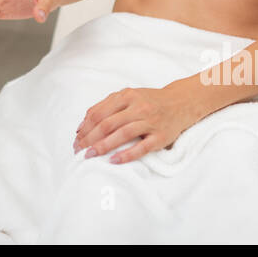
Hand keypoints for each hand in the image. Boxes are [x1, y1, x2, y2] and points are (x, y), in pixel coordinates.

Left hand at [73, 82, 204, 164]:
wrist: (181, 102)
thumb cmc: (150, 101)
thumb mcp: (129, 96)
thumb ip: (107, 106)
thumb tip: (83, 124)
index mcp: (127, 95)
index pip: (99, 112)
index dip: (85, 127)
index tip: (76, 139)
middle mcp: (138, 107)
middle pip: (107, 123)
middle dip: (90, 138)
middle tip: (79, 150)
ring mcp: (150, 121)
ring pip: (122, 134)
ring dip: (103, 146)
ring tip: (91, 156)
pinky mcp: (161, 136)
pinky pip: (142, 147)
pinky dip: (126, 154)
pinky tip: (113, 160)